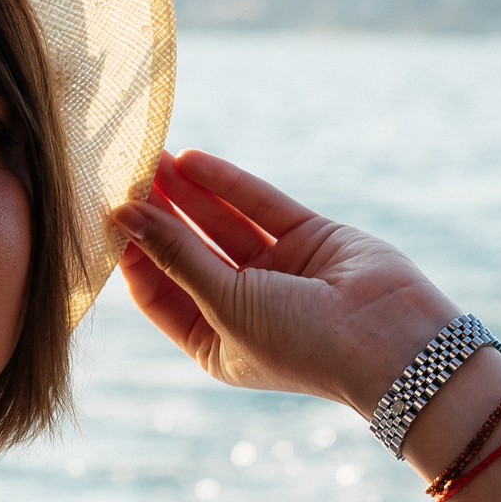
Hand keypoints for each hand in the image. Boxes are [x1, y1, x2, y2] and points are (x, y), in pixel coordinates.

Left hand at [109, 150, 455, 410]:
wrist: (391, 343)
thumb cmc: (300, 344)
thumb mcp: (225, 303)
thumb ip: (176, 256)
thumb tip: (125, 216)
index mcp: (216, 342)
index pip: (159, 294)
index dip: (134, 256)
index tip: (108, 218)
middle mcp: (243, 306)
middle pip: (187, 252)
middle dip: (157, 216)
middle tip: (124, 175)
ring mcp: (277, 270)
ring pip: (220, 223)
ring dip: (186, 193)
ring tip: (149, 157)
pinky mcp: (308, 237)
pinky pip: (258, 206)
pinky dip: (226, 184)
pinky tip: (191, 161)